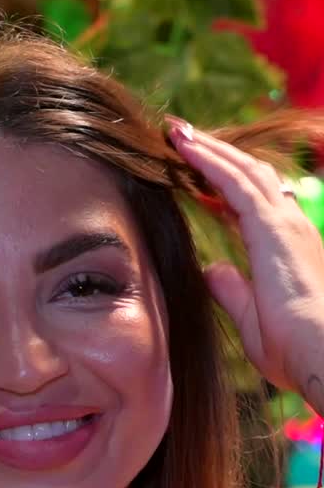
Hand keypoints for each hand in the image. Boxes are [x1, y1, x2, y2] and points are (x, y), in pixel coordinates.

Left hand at [168, 120, 323, 412]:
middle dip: (216, 155)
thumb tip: (212, 270)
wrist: (320, 354)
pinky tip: (186, 147)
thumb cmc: (293, 350)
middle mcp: (290, 227)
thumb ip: (232, 292)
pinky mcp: (273, 227)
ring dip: (209, 149)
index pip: (252, 203)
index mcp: (286, 248)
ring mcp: (284, 223)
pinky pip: (236, 182)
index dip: (224, 184)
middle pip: (250, 177)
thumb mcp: (252, 321)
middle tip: (183, 138)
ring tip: (178, 133)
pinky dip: (209, 161)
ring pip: (243, 171)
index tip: (196, 173)